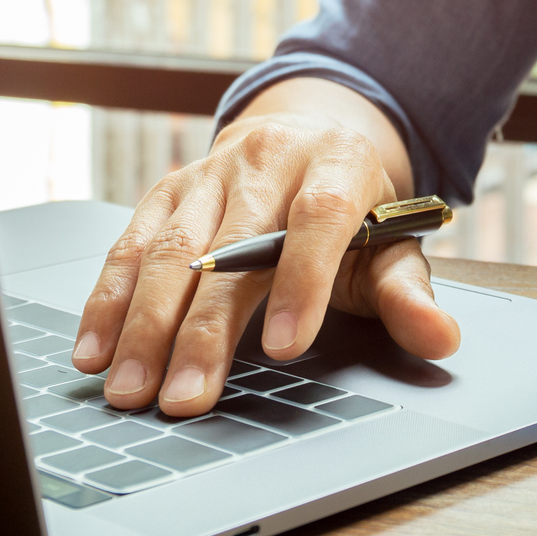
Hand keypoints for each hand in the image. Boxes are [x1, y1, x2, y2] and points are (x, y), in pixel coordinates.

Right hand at [68, 107, 460, 416]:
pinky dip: (109, 299)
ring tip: (133, 388)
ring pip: (171, 248)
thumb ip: (408, 294)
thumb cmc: (352, 211)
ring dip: (145, 324)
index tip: (287, 347)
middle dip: (203, 329)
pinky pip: (130, 244)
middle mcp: (269, 159)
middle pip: (230, 245)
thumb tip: (440, 338)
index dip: (302, 282)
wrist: (308, 136)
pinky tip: (95, 350)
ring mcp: (211, 172)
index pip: (318, 218)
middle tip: (185, 398)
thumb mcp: (391, 243)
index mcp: (337, 164)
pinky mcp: (167, 189)